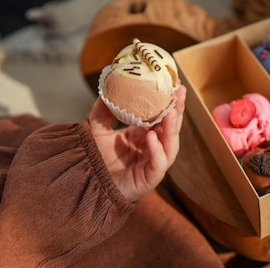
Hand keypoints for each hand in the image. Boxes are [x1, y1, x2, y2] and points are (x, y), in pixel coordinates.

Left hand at [88, 85, 185, 201]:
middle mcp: (154, 148)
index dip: (170, 103)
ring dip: (172, 129)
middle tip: (180, 94)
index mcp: (146, 136)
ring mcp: (154, 163)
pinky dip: (157, 151)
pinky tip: (152, 137)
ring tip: (171, 113)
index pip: (163, 118)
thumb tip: (105, 91)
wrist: (89, 184)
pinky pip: (159, 164)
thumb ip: (102, 112)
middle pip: (172, 129)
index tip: (175, 86)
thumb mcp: (98, 131)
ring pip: (171, 146)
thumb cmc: (97, 160)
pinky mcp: (150, 178)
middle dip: (178, 111)